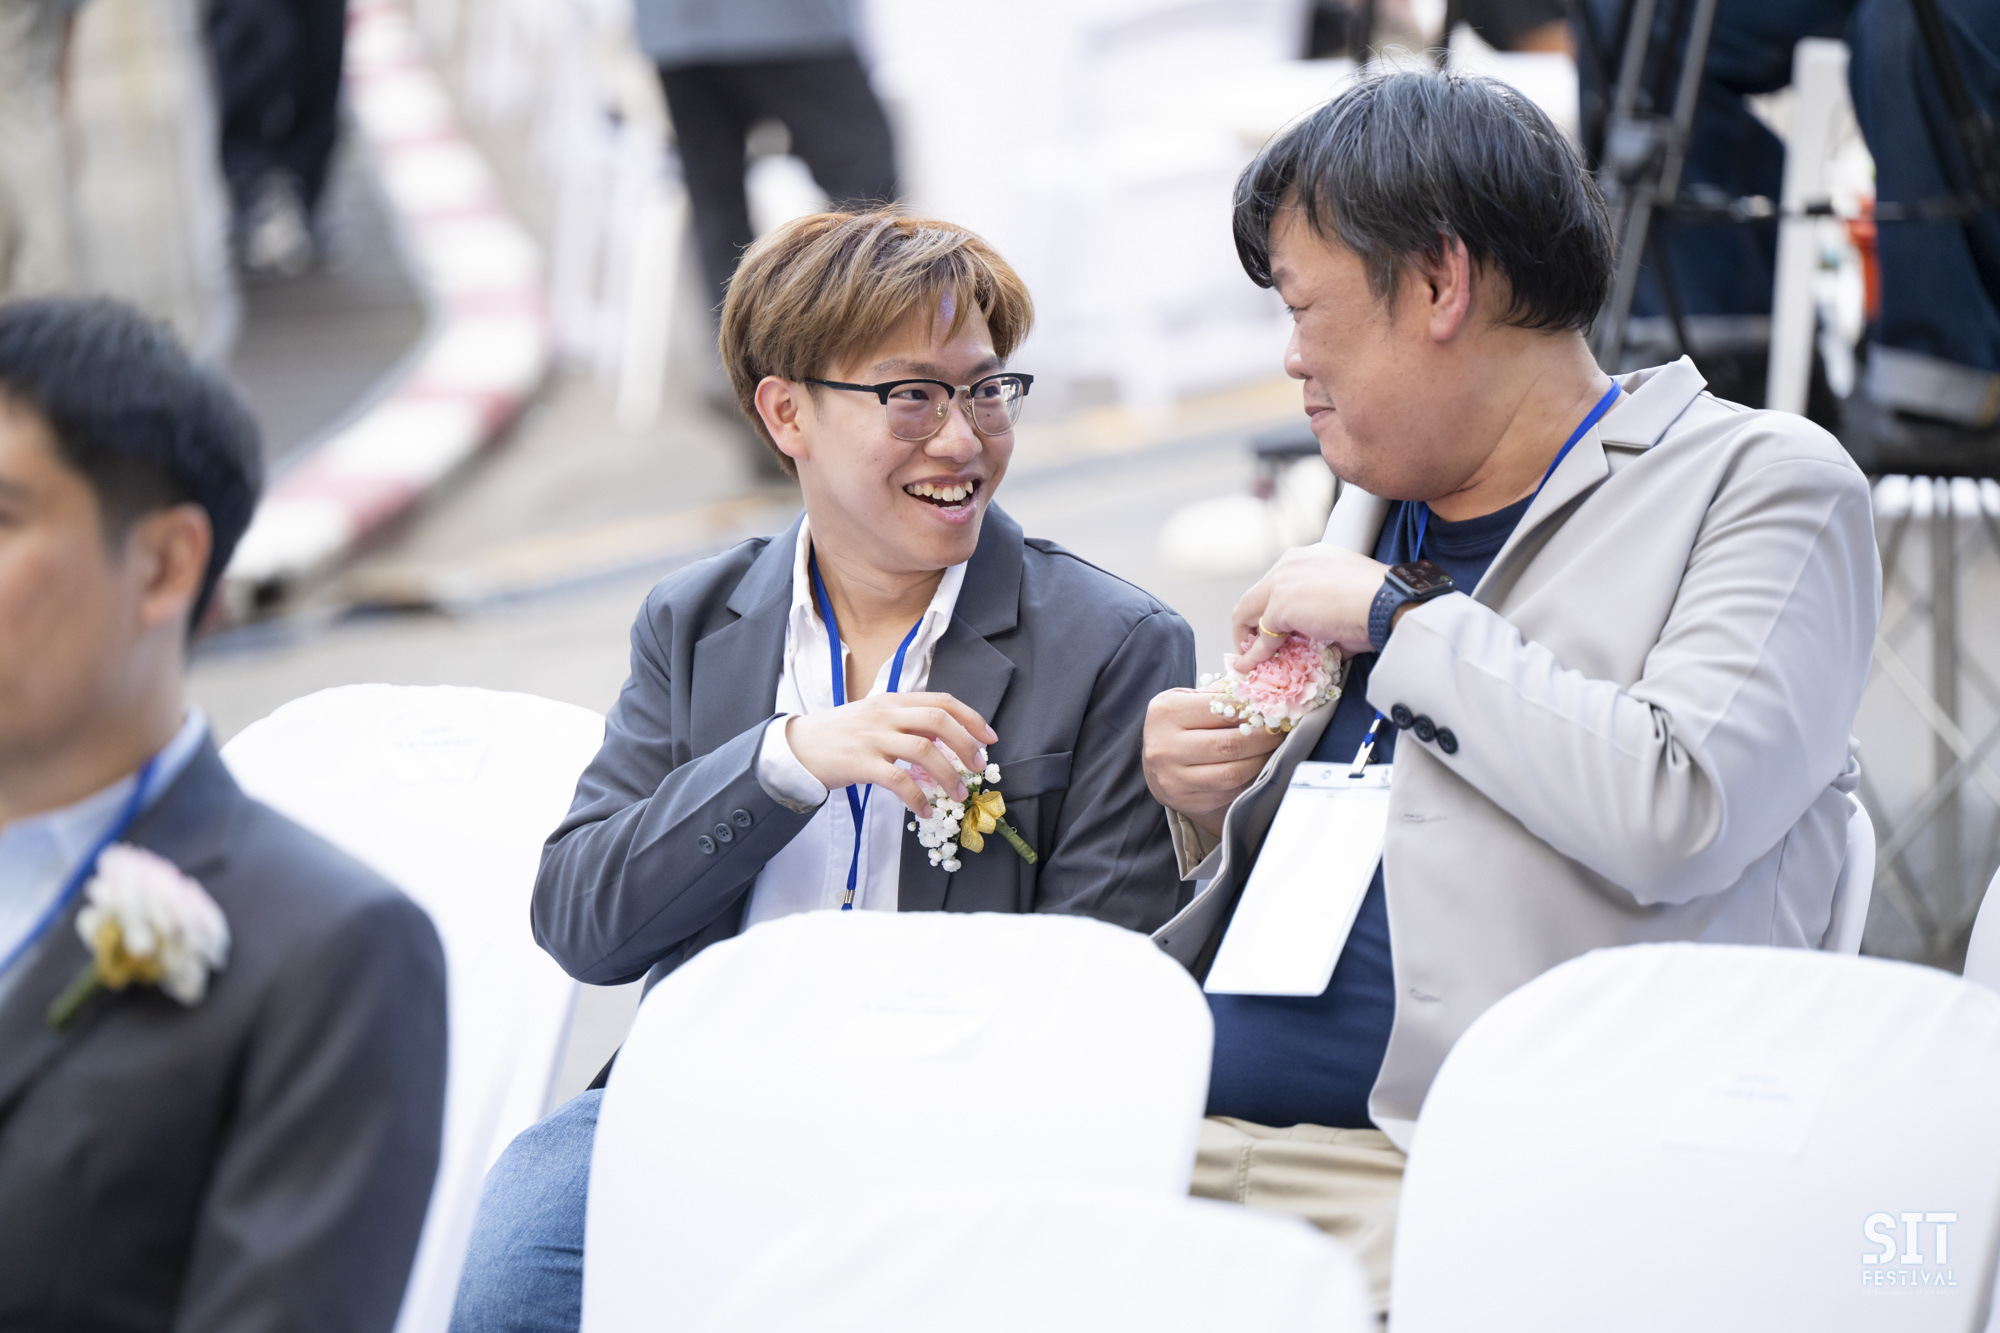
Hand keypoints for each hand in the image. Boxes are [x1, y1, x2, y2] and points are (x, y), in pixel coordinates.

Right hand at [785, 692, 997, 816]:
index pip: (941, 701)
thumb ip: (905, 724)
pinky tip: (924, 810)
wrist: (797, 747)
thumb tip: (943, 742)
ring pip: (924, 751)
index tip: (988, 738)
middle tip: (977, 767)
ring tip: (957, 795)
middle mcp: (885, 714)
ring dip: (948, 775)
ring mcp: (873, 737)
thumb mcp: (874, 718)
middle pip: (939, 721)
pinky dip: (917, 798)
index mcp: (892, 700)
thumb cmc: (838, 735)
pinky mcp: (860, 762)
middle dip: (966, 745)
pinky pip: (899, 781)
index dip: (970, 719)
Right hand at [1143, 688, 1283, 838]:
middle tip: (1279, 731)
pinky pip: (1229, 792)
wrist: (1156, 764)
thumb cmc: (1179, 726)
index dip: (1253, 711)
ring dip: (1261, 760)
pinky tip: (1256, 768)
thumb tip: (1262, 693)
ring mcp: (1173, 777)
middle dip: (1264, 738)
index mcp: (1166, 712)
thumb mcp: (1188, 701)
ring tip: (1272, 750)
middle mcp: (1165, 746)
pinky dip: (1249, 780)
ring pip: (1232, 772)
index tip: (1271, 711)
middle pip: (1230, 744)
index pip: (1222, 709)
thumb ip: (1220, 696)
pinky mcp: (1186, 800)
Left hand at [1230, 545, 1390, 669]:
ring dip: (1246, 636)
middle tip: (1254, 646)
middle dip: (1251, 622)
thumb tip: (1325, 647)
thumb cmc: (1380, 603)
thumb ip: (1327, 619)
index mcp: (1311, 557)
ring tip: (1249, 658)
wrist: (1386, 602)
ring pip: (1248, 609)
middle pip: (1257, 593)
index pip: (1279, 582)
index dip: (1271, 609)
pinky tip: (1250, 666)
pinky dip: (1254, 654)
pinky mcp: (1280, 604)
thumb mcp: (1348, 605)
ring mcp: (1282, 580)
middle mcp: (1292, 562)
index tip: (1271, 630)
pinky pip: (1261, 635)